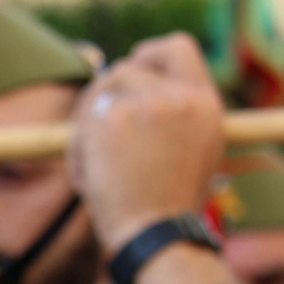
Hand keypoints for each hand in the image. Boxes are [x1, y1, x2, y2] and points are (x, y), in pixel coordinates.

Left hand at [69, 33, 224, 254]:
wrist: (156, 235)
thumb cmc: (166, 206)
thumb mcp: (190, 152)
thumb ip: (168, 116)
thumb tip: (129, 94)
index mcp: (205, 104)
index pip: (176, 48)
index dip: (148, 55)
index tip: (130, 71)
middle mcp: (180, 97)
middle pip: (128, 64)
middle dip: (105, 90)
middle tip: (97, 123)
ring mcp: (147, 103)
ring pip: (99, 92)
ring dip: (89, 125)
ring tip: (100, 167)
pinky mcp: (113, 116)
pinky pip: (81, 123)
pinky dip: (78, 150)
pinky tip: (91, 178)